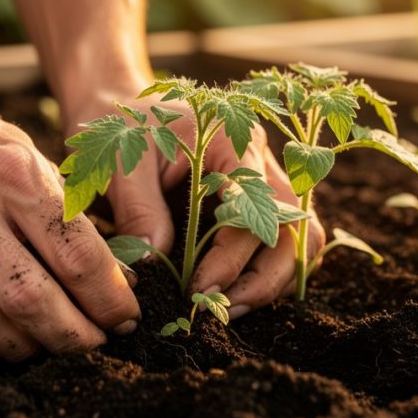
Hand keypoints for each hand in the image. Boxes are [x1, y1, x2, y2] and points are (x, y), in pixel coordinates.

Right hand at [0, 80, 140, 360]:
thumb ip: (63, 208)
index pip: (76, 254)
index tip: (124, 316)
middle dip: (74, 334)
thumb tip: (112, 271)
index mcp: (13, 174)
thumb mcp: (25, 151)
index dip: (109, 297)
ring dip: (27, 346)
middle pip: (31, 298)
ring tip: (50, 344)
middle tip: (94, 342)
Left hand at [64, 85, 325, 320]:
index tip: (198, 290)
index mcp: (233, 140)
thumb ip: (139, 210)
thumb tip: (155, 264)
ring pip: (300, 236)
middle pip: (296, 226)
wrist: (116, 106)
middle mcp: (261, 158)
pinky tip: (232, 293)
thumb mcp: (119, 164)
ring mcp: (265, 177)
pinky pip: (282, 239)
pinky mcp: (257, 198)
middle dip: (264, 278)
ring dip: (272, 279)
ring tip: (229, 309)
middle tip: (221, 310)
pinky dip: (266, 270)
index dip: (231, 258)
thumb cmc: (118, 131)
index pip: (254, 209)